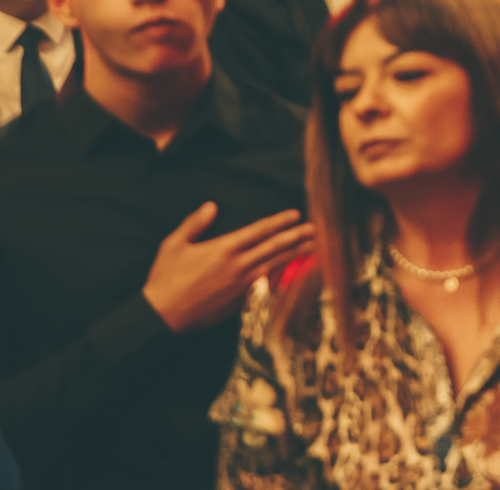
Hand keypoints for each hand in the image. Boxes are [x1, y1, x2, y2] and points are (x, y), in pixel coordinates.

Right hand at [142, 204, 313, 333]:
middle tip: (315, 229)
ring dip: (295, 255)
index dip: (279, 221)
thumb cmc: (165, 279)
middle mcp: (238, 265)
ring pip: (275, 266)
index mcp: (224, 248)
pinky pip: (266, 286)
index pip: (259, 230)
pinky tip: (292, 273)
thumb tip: (210, 206)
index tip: (295, 214)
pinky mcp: (241, 301)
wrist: (162, 315)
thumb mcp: (174, 245)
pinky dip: (281, 277)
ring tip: (312, 247)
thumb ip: (194, 223)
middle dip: (296, 236)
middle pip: (274, 247)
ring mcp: (242, 285)